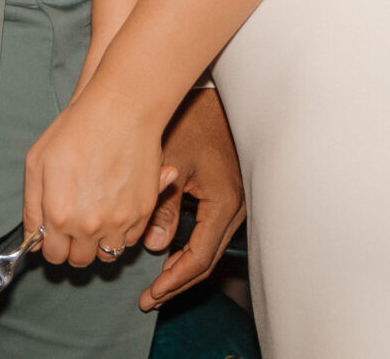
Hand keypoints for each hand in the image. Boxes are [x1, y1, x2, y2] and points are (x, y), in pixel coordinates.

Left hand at [23, 81, 167, 269]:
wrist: (121, 110)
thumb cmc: (76, 130)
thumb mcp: (36, 163)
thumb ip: (32, 207)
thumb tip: (35, 239)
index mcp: (59, 215)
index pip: (53, 256)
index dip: (52, 245)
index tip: (56, 235)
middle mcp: (89, 225)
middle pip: (80, 260)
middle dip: (74, 247)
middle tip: (75, 225)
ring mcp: (119, 221)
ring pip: (106, 256)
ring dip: (99, 243)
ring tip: (96, 218)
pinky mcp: (143, 212)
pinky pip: (130, 240)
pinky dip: (122, 232)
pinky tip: (115, 208)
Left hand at [141, 88, 244, 310]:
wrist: (210, 92)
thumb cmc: (190, 121)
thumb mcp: (170, 163)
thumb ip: (163, 208)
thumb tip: (156, 247)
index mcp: (224, 203)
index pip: (200, 258)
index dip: (174, 281)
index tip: (150, 295)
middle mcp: (237, 206)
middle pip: (208, 259)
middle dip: (179, 281)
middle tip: (151, 298)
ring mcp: (238, 200)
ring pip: (212, 246)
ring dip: (186, 266)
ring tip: (159, 282)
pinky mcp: (232, 192)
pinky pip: (213, 230)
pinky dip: (194, 246)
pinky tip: (174, 250)